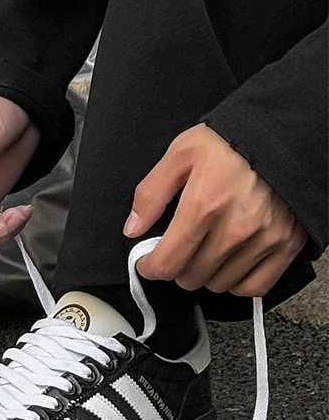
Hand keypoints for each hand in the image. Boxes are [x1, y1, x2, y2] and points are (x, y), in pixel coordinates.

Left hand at [127, 123, 307, 296]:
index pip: (168, 261)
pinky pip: (254, 286)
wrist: (284, 133)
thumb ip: (151, 193)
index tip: (148, 262)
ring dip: (204, 275)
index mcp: (203, 205)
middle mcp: (235, 228)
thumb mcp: (180, 154)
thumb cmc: (230, 141)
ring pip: (219, 284)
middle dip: (175, 268)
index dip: (150, 267)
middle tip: (176, 251)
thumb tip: (133, 228)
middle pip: (191, 277)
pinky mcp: (287, 244)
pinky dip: (236, 283)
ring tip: (202, 253)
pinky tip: (228, 266)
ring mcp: (264, 239)